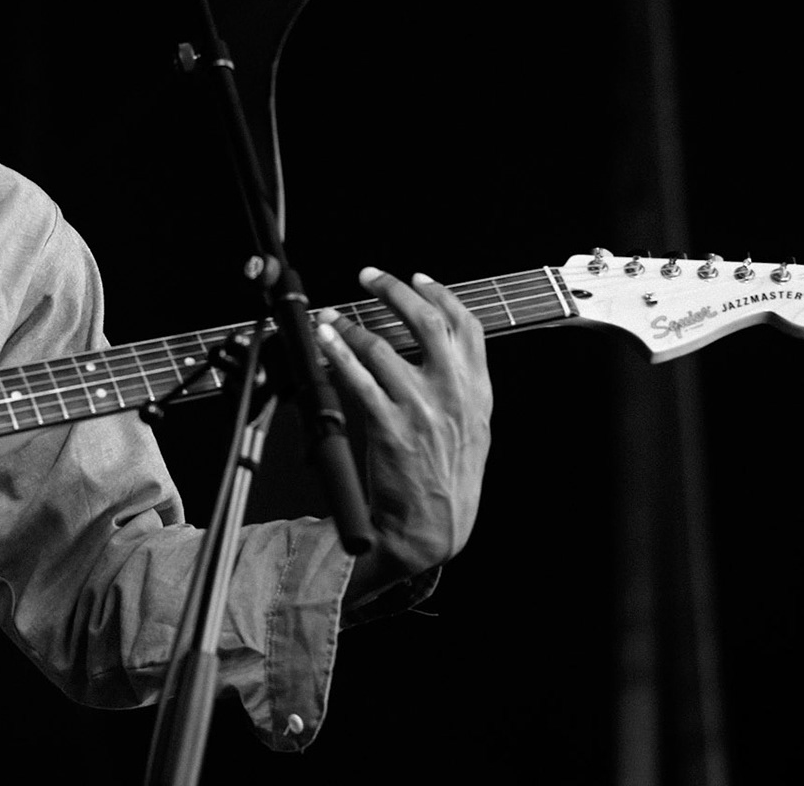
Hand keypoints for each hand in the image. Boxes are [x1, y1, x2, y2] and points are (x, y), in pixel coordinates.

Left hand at [313, 266, 492, 596]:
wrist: (434, 527)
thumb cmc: (448, 477)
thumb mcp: (473, 427)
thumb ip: (462, 385)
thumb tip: (441, 344)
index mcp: (478, 391)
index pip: (467, 326)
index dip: (440, 294)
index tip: (418, 277)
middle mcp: (454, 394)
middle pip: (426, 321)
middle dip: (394, 289)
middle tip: (368, 276)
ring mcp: (422, 409)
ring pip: (384, 346)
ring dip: (352, 323)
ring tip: (334, 315)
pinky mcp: (390, 427)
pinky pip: (358, 378)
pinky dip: (338, 352)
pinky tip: (326, 340)